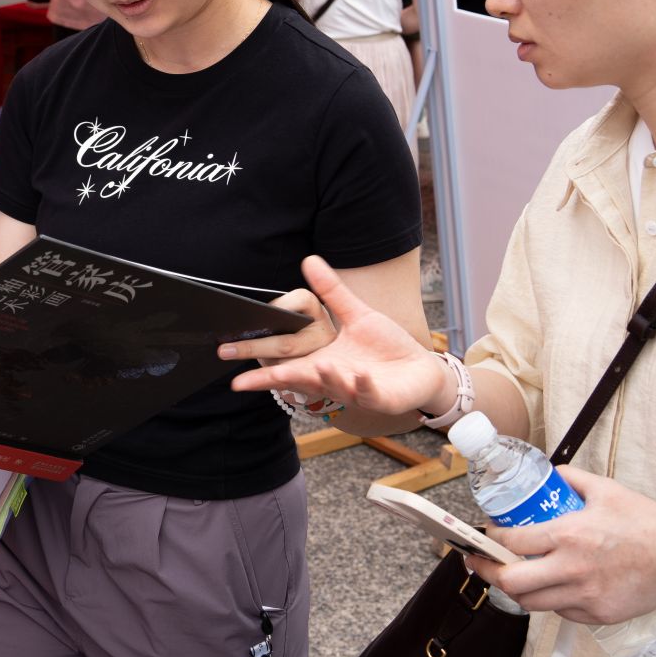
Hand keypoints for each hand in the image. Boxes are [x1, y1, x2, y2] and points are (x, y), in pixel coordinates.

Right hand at [224, 255, 446, 414]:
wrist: (421, 370)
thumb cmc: (386, 347)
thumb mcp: (356, 315)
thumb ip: (331, 292)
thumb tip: (308, 259)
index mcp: (323, 363)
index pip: (286, 368)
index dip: (261, 372)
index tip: (234, 376)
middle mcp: (333, 381)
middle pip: (298, 382)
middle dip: (272, 379)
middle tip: (243, 381)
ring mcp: (355, 391)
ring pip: (333, 387)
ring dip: (324, 379)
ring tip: (317, 367)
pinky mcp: (379, 397)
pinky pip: (367, 392)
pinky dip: (361, 385)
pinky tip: (357, 376)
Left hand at [464, 469, 655, 624]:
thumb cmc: (644, 522)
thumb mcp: (605, 489)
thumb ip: (571, 478)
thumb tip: (549, 473)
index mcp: (568, 535)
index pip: (512, 542)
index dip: (491, 539)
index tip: (487, 534)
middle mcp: (571, 569)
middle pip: (511, 582)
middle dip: (488, 572)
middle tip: (479, 563)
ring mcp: (584, 596)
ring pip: (531, 603)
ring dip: (517, 590)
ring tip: (512, 576)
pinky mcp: (598, 614)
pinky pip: (561, 612)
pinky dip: (550, 600)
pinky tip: (551, 587)